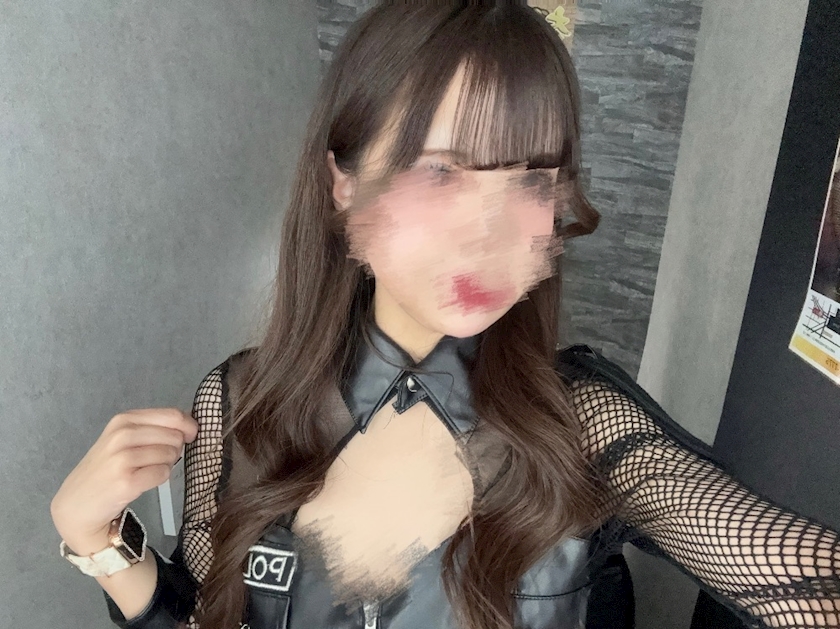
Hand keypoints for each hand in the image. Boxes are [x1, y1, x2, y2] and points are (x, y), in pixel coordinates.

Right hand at [50, 408, 198, 554]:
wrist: (77, 504)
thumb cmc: (106, 469)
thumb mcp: (124, 439)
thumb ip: (154, 428)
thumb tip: (191, 426)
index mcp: (124, 419)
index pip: (172, 415)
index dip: (188, 427)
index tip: (188, 437)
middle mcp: (122, 434)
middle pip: (175, 436)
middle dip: (174, 449)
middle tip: (153, 460)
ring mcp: (123, 458)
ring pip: (171, 455)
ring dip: (165, 465)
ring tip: (144, 471)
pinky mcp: (127, 481)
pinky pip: (163, 474)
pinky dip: (159, 479)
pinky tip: (141, 482)